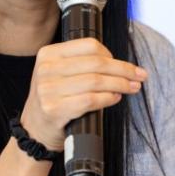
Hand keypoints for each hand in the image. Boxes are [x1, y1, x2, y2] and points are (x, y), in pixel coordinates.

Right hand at [19, 38, 146, 150]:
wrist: (34, 129)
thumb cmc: (53, 99)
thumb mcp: (58, 73)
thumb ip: (80, 63)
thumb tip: (119, 64)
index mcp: (48, 54)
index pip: (88, 46)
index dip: (111, 54)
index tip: (125, 65)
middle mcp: (46, 69)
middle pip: (96, 64)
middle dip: (123, 70)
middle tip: (139, 75)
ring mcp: (48, 89)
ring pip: (96, 81)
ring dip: (120, 84)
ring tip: (132, 87)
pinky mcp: (54, 109)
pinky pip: (90, 100)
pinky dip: (108, 98)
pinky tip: (116, 98)